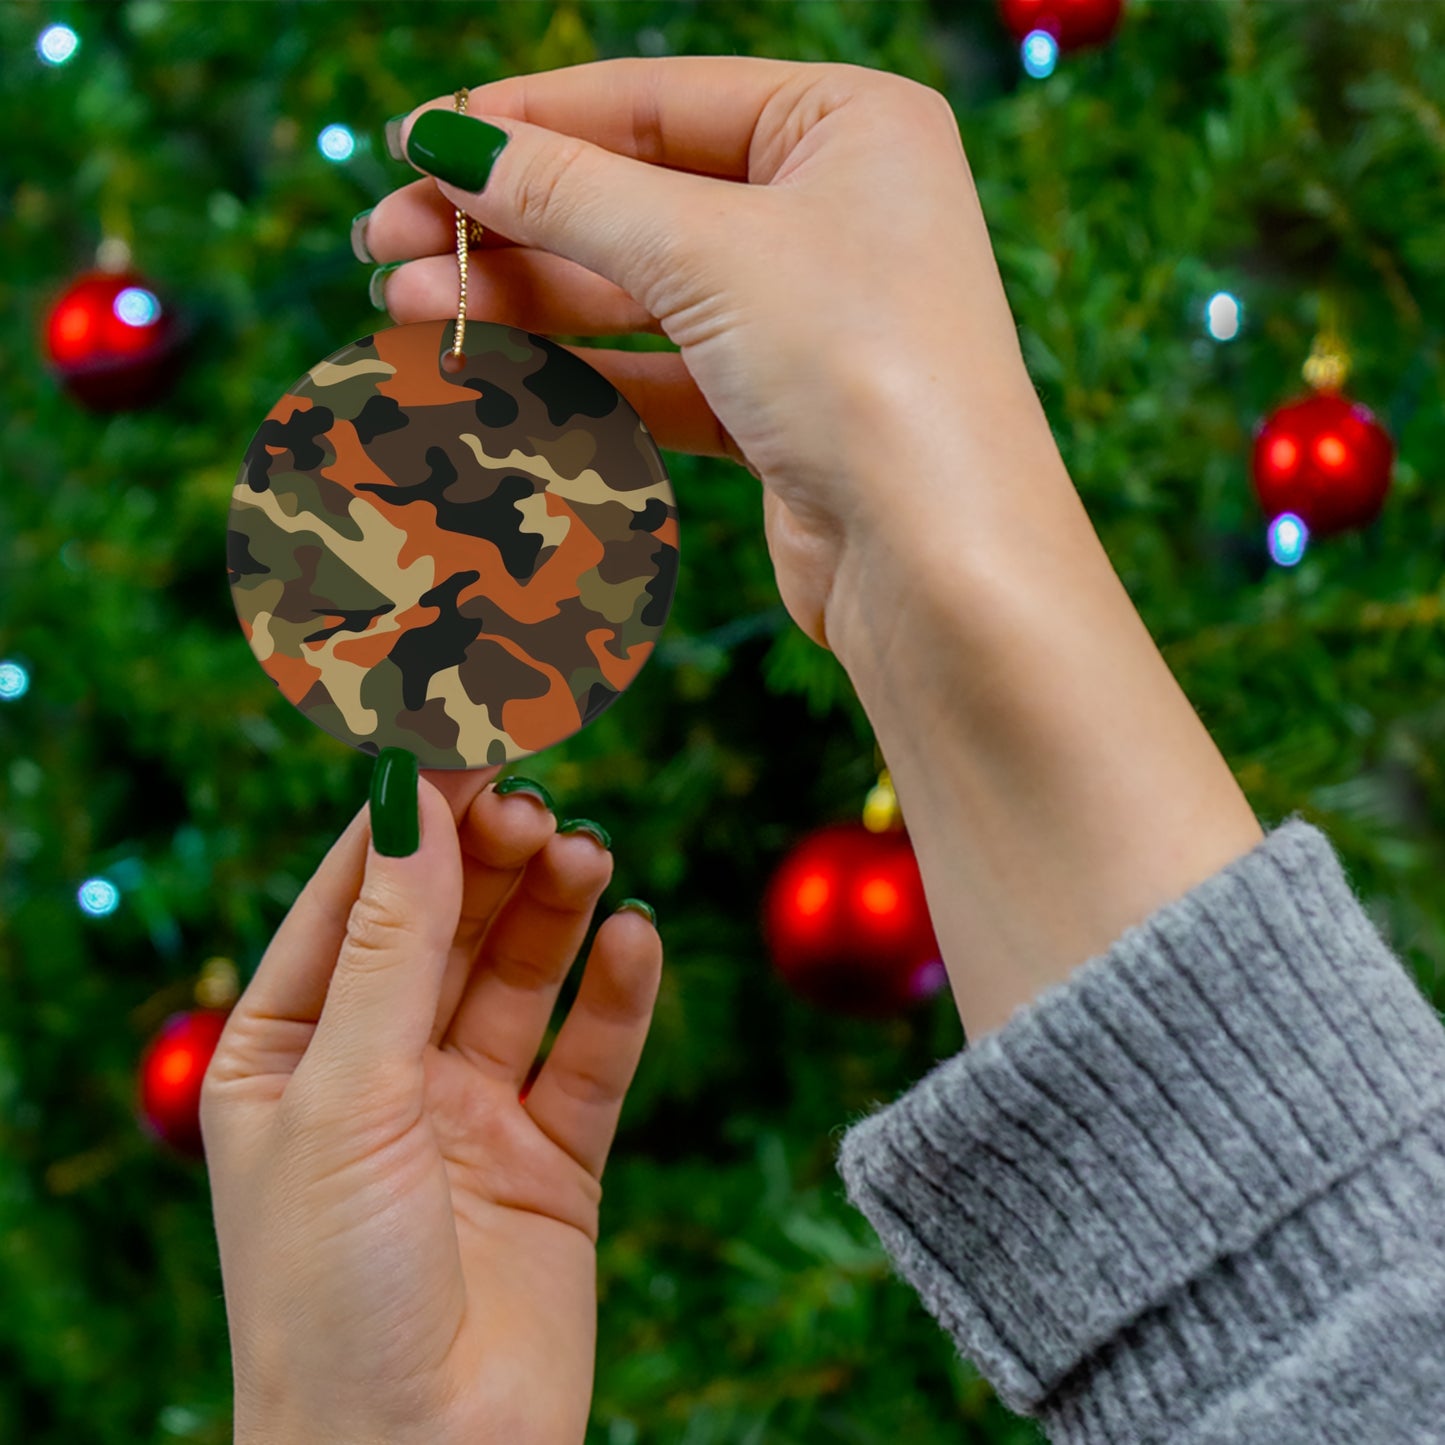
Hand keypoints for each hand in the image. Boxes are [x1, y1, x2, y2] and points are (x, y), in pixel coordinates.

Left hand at [201, 768, 661, 1444]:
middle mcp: (379, 1071)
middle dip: (489, 858)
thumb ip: (392, 944)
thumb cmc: (331, 1294)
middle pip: (446, 923)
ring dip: (555, 909)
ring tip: (587, 856)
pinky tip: (635, 940)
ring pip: (521, 976)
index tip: (467, 736)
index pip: (354, 896)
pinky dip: (618, 994)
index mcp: (289, 1051)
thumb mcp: (346, 1097)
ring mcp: (468, 1112)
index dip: (410, 815)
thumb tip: (414, 798)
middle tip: (537, 806)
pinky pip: (591, 1055)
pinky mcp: (552, 1159)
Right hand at [361, 56, 1053, 659]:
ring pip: (637, 293)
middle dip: (507, 223)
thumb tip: (449, 141)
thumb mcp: (705, 252)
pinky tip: (486, 375)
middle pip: (635, 198)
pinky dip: (576, 376)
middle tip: (384, 243)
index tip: (413, 143)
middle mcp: (834, 211)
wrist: (938, 563)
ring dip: (523, 302)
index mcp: (848, 125)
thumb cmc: (860, 369)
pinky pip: (659, 374)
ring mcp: (808, 317)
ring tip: (404, 310)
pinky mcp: (781, 411)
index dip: (526, 121)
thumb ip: (569, 193)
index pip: (654, 100)